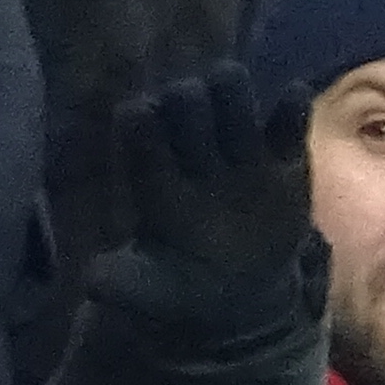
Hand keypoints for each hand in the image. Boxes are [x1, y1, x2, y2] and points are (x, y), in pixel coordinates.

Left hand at [110, 61, 315, 300]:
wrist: (242, 295)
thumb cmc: (187, 285)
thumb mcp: (153, 291)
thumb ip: (123, 284)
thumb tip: (92, 282)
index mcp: (153, 171)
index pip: (139, 123)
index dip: (142, 123)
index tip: (150, 136)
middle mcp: (191, 148)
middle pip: (184, 96)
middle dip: (188, 101)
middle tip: (203, 139)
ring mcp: (237, 148)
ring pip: (229, 89)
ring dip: (232, 92)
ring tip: (241, 133)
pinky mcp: (282, 158)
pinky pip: (287, 121)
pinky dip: (291, 106)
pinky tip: (291, 101)